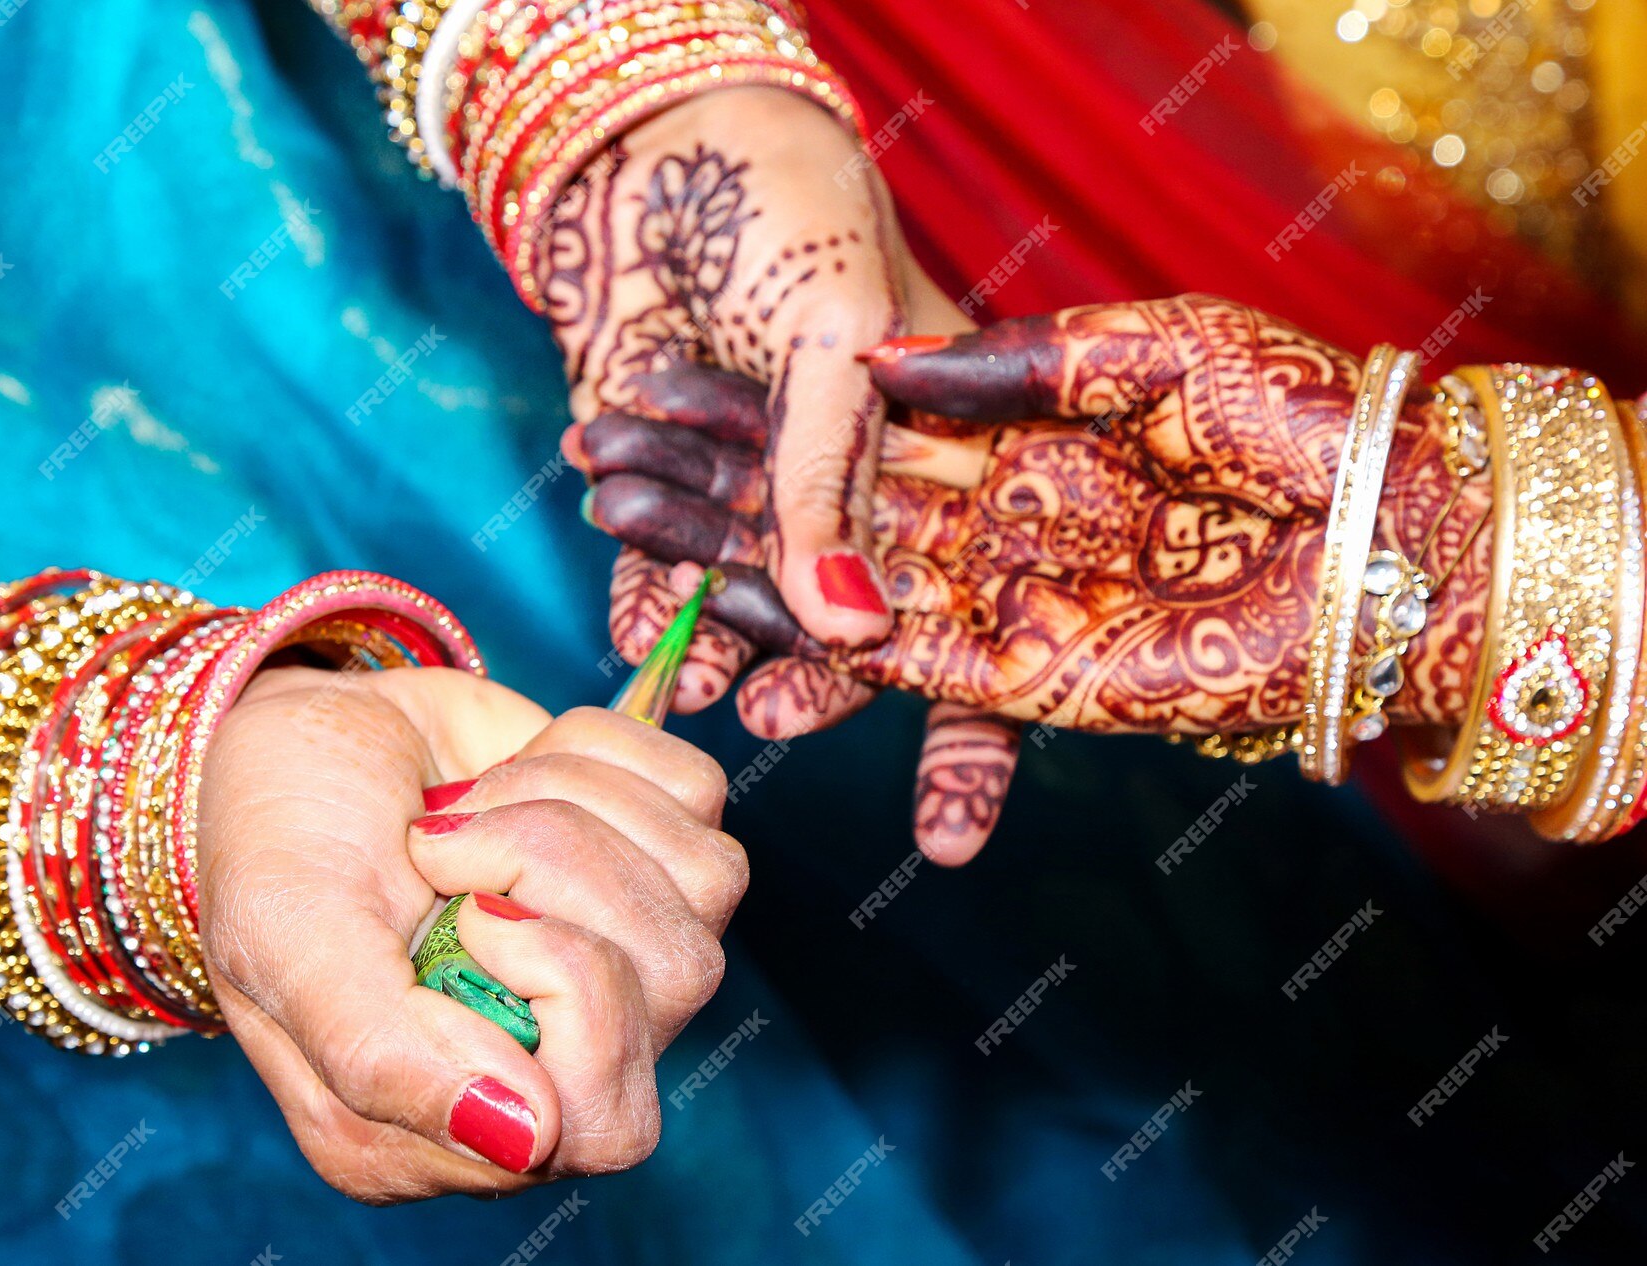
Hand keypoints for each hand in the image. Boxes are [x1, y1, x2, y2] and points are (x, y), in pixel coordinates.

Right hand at [196, 665, 743, 1202]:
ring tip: (468, 803)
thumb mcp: (284, 942)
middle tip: (442, 842)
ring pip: (706, 882)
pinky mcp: (647, 858)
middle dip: (562, 865)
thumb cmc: (271, 838)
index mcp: (448, 1126)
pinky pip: (701, 799)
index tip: (467, 914)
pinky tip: (513, 769)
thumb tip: (527, 1145)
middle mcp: (554, 1063)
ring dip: (573, 802)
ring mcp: (616, 961)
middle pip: (675, 978)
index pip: (605, 1119)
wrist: (298, 727)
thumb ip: (383, 1055)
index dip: (566, 987)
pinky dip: (602, 753)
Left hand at [539, 87, 962, 728]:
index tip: (949, 845)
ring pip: (752, 606)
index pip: (984, 618)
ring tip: (692, 687)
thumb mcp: (837, 343)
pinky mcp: (676, 488)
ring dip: (723, 643)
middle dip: (822, 693)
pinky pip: (668, 576)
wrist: (660, 139)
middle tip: (773, 727)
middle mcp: (864, 492)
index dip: (973, 733)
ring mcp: (767, 497)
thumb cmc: (790, 209)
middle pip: (860, 635)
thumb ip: (833, 485)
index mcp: (952, 454)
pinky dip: (651, 606)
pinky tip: (639, 642)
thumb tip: (847, 632)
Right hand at [584, 296, 1489, 857]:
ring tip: (634, 576)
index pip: (851, 430)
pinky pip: (902, 668)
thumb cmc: (1284, 410)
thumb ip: (997, 363)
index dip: (752, 422)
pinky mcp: (1033, 675)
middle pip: (825, 514)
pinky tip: (723, 631)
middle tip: (603, 493)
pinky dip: (814, 651)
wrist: (1393, 521)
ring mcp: (1007, 597)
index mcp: (1013, 432)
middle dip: (713, 510)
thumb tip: (880, 361)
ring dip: (738, 589)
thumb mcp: (1132, 348)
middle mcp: (992, 518)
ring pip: (839, 595)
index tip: (653, 406)